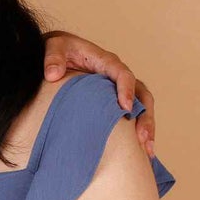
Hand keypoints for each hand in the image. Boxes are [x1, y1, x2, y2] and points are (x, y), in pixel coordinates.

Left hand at [43, 31, 156, 157]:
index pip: (123, 74)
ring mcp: (120, 88)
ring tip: (147, 152)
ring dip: (147, 128)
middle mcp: (118, 75)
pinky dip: (137, 132)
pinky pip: (134, 114)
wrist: (59, 52)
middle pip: (141, 94)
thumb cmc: (59, 49)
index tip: (125, 109)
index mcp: (106, 61)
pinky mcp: (116, 100)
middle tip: (142, 138)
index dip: (126, 90)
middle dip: (145, 116)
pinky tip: (139, 152)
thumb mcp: (54, 47)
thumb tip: (52, 75)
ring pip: (142, 107)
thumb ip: (53, 58)